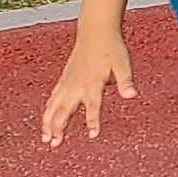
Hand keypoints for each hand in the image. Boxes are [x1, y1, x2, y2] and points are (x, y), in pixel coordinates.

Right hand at [39, 26, 136, 143]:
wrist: (95, 32)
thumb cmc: (112, 49)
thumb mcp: (123, 64)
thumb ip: (126, 81)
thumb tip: (132, 95)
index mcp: (93, 83)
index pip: (93, 106)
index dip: (93, 121)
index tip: (93, 135)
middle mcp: (77, 85)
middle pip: (65, 110)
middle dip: (59, 127)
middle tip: (54, 144)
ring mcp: (68, 83)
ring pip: (54, 106)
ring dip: (49, 123)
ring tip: (45, 139)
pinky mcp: (63, 80)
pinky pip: (53, 98)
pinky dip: (48, 111)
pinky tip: (46, 121)